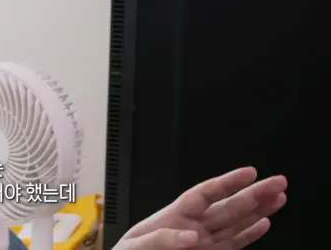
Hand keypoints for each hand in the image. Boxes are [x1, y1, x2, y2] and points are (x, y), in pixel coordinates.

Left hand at [113, 167, 287, 249]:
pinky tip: (264, 223)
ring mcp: (203, 242)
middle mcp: (193, 226)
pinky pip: (233, 244)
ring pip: (237, 223)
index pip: (205, 194)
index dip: (228, 182)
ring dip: (258, 210)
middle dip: (255, 193)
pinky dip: (249, 235)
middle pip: (229, 206)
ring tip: (278, 197)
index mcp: (173, 216)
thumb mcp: (136, 244)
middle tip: (278, 181)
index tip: (249, 172)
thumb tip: (191, 237)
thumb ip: (161, 238)